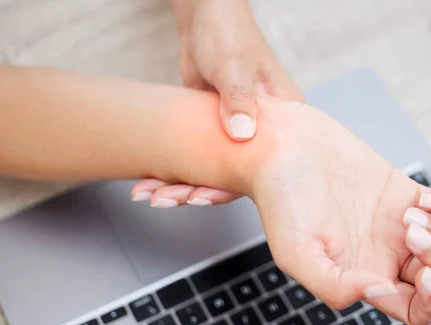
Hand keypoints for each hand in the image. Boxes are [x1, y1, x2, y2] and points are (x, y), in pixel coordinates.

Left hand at [131, 0, 303, 207]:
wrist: (205, 19)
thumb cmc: (230, 34)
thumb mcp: (236, 65)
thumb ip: (240, 98)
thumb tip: (242, 134)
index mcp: (281, 125)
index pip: (263, 170)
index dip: (231, 187)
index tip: (201, 197)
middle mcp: (261, 137)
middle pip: (234, 178)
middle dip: (198, 192)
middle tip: (166, 199)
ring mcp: (236, 138)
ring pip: (211, 174)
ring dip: (180, 187)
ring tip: (149, 195)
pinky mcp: (212, 136)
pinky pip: (195, 162)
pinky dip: (173, 173)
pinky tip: (150, 183)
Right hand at [249, 96, 430, 324]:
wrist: (284, 148)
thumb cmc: (281, 199)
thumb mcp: (294, 253)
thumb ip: (333, 286)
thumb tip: (380, 292)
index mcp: (360, 275)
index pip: (412, 309)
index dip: (429, 303)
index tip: (423, 278)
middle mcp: (382, 254)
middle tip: (413, 238)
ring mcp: (395, 224)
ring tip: (409, 216)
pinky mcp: (401, 192)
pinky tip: (416, 200)